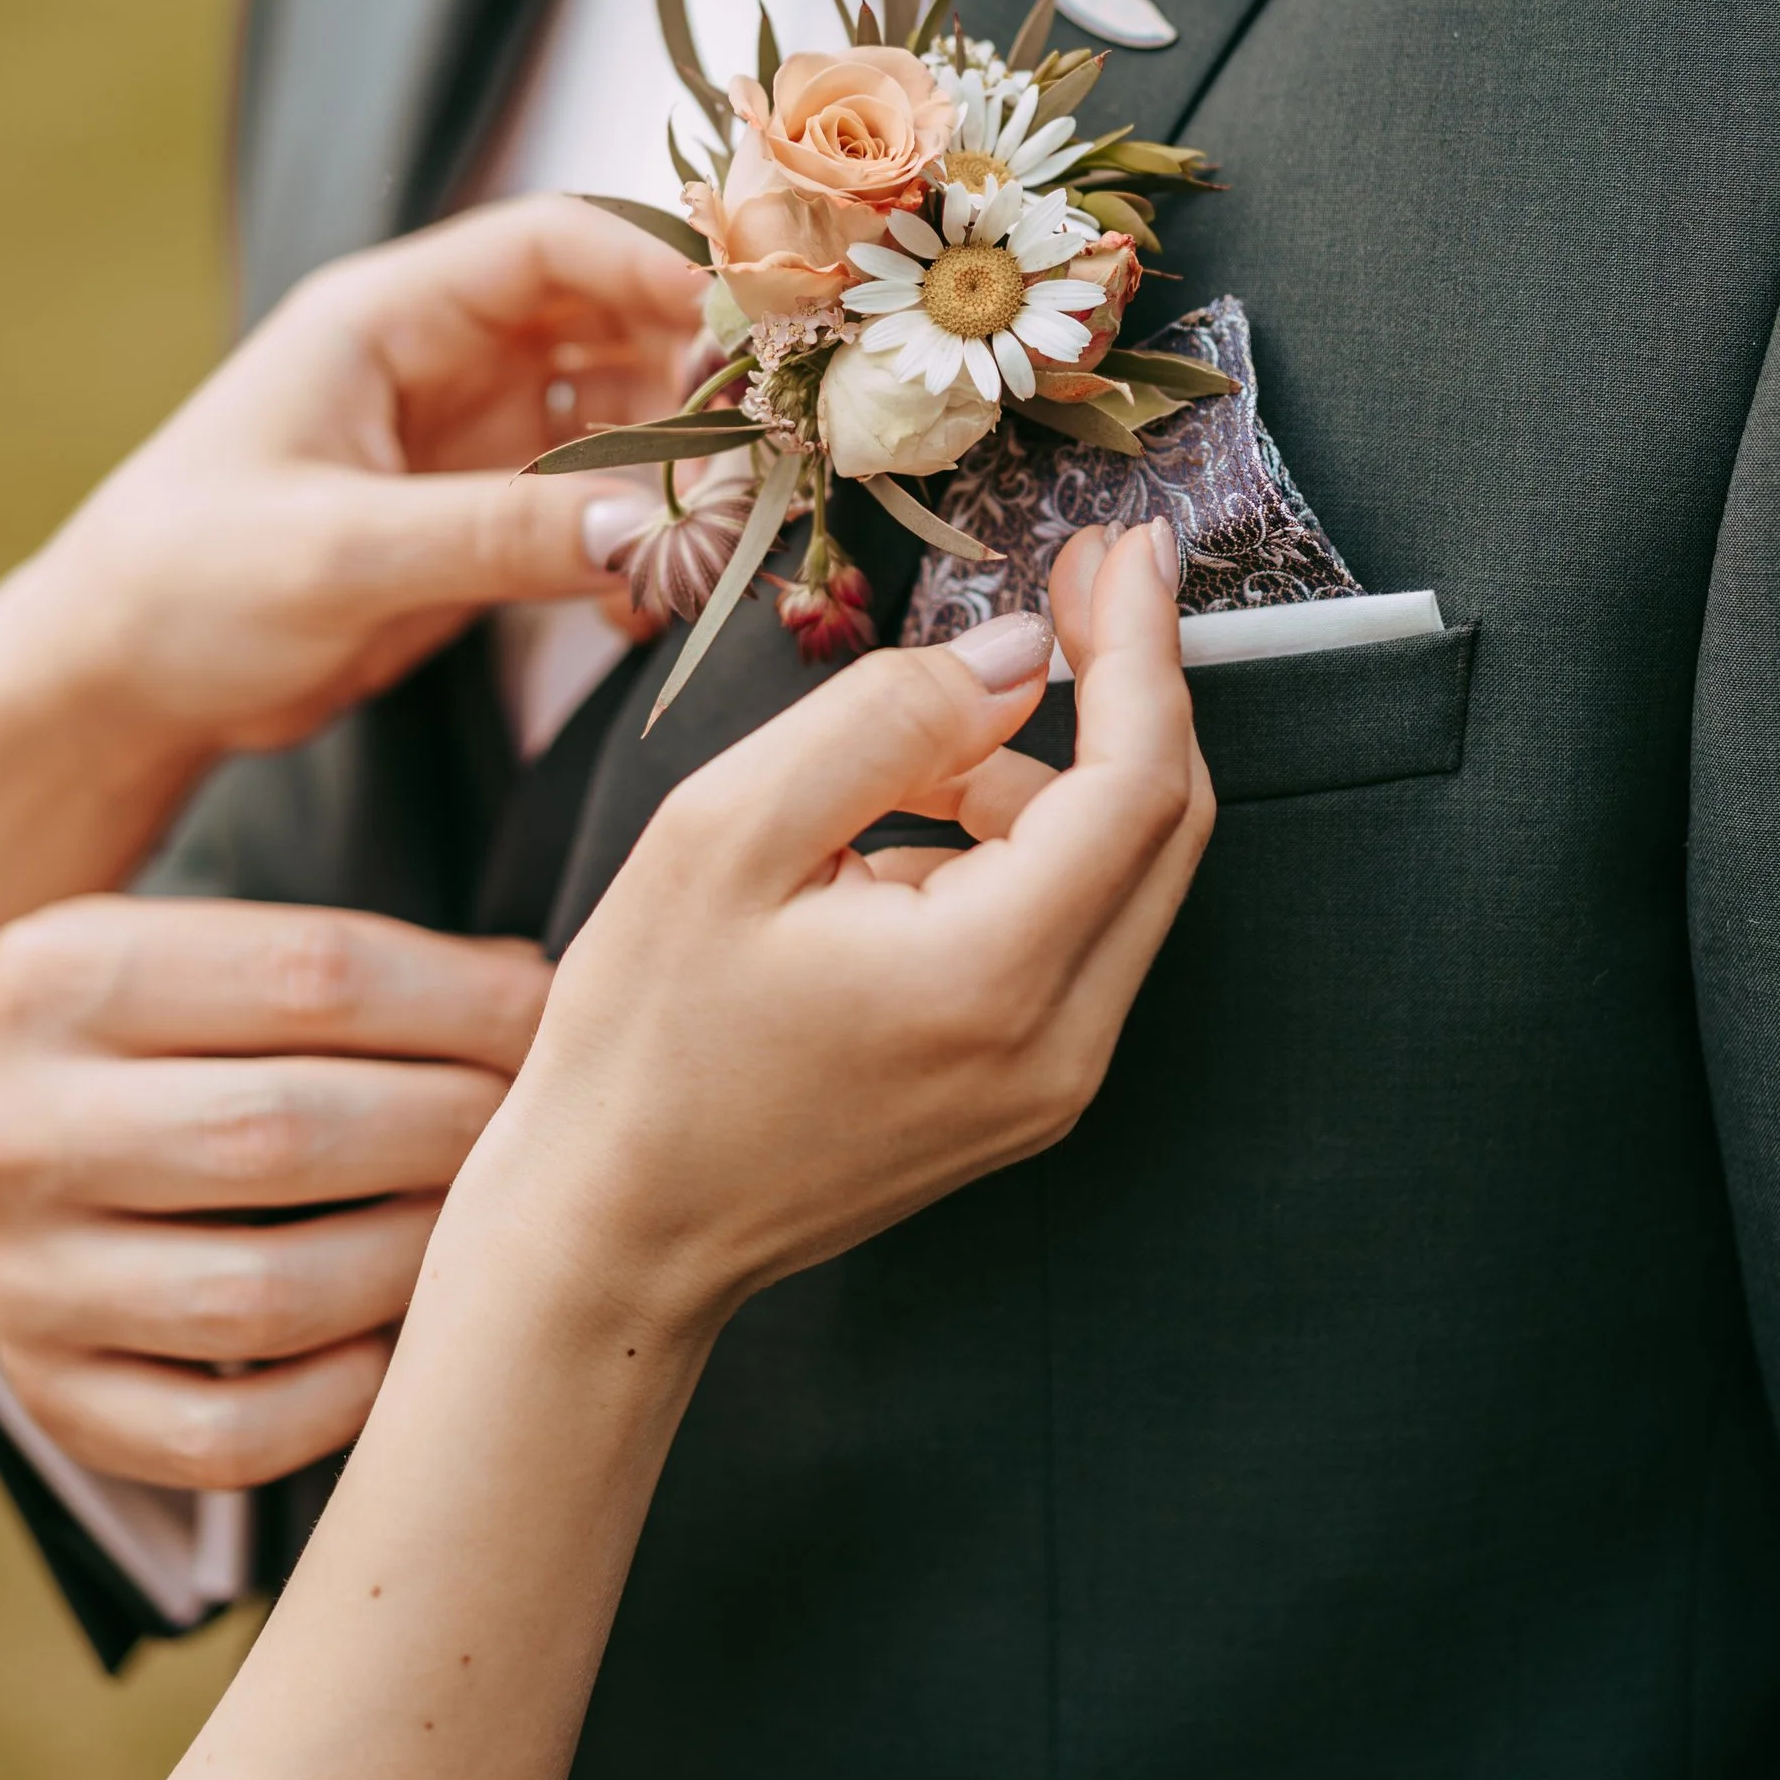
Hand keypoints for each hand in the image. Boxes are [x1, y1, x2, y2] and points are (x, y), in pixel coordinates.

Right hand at [0, 902, 547, 1488]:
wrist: (45, 1150)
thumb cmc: (195, 1033)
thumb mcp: (234, 955)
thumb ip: (372, 966)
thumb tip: (541, 995)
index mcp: (59, 974)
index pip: (310, 973)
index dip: (464, 1003)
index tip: (556, 1019)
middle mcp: (11, 1130)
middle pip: (281, 1132)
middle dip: (447, 1128)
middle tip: (538, 1132)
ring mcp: (20, 1280)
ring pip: (258, 1298)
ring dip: (407, 1267)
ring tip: (487, 1234)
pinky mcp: (54, 1398)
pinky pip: (223, 1434)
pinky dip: (337, 1402)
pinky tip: (402, 1351)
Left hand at [4, 195, 703, 774]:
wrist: (114, 688)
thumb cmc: (184, 587)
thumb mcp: (336, 555)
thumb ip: (488, 536)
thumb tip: (641, 531)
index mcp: (388, 318)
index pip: (552, 246)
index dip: (658, 265)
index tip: (751, 316)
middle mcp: (438, 362)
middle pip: (606, 320)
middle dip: (696, 362)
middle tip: (777, 424)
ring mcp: (463, 441)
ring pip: (613, 412)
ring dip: (680, 453)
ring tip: (739, 510)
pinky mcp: (476, 520)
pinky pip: (590, 503)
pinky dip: (640, 533)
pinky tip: (667, 585)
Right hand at [462, 522, 1213, 1338]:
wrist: (612, 1234)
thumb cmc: (641, 1040)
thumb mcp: (726, 831)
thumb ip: (886, 720)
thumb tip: (1021, 655)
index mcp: (994, 979)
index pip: (1139, 781)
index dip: (1143, 646)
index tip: (1126, 545)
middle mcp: (1059, 1046)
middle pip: (1166, 826)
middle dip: (1132, 687)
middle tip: (1075, 578)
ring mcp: (1051, 1083)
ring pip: (1121, 877)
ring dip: (1054, 772)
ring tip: (907, 747)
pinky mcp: (1023, 1094)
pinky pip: (1071, 935)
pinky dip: (1022, 849)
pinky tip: (905, 830)